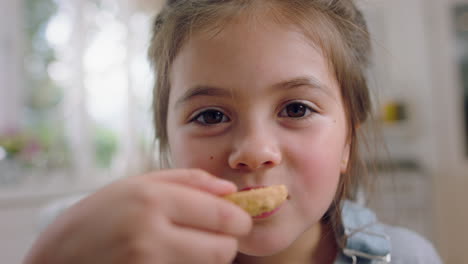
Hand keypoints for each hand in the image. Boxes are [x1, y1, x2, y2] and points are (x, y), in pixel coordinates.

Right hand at [23, 169, 251, 263]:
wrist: (56, 257)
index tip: (241, 219)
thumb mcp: (138, 184)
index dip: (240, 219)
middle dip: (227, 242)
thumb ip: (187, 181)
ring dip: (209, 256)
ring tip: (186, 243)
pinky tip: (170, 256)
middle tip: (217, 234)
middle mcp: (150, 235)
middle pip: (222, 249)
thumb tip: (230, 190)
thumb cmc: (99, 215)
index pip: (221, 215)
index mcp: (152, 200)